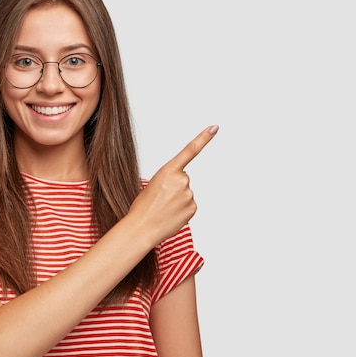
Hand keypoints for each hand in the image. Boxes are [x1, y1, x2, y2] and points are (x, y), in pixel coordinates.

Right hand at [128, 125, 218, 245]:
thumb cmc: (143, 207)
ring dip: (177, 200)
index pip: (190, 150)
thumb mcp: (153, 184)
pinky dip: (181, 210)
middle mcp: (182, 180)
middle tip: (160, 198)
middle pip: (183, 179)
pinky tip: (170, 214)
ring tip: (163, 208)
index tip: (214, 128)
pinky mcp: (193, 208)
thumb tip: (180, 185)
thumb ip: (169, 179)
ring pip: (186, 193)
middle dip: (174, 187)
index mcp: (168, 170)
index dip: (204, 138)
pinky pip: (189, 205)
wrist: (141, 228)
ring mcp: (189, 194)